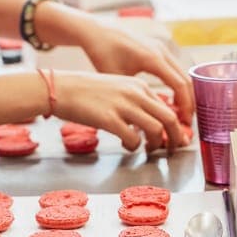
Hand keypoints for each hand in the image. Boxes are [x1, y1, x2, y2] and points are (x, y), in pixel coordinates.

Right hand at [55, 72, 182, 152]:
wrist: (60, 88)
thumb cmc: (85, 91)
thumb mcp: (116, 88)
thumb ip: (134, 101)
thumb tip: (147, 121)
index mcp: (139, 86)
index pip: (168, 107)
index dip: (175, 126)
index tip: (175, 138)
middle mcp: (135, 94)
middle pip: (169, 118)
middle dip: (176, 138)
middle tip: (173, 150)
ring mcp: (123, 106)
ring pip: (156, 129)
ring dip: (156, 144)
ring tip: (149, 150)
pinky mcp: (109, 119)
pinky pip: (133, 139)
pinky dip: (134, 147)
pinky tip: (126, 145)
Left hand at [78, 26, 193, 122]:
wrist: (97, 31)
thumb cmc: (103, 53)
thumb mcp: (116, 80)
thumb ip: (131, 99)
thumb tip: (140, 125)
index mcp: (153, 59)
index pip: (179, 85)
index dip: (185, 105)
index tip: (185, 122)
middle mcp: (161, 51)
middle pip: (186, 79)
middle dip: (189, 102)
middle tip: (187, 122)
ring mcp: (161, 48)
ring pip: (182, 74)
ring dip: (184, 94)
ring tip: (181, 114)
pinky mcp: (157, 49)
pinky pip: (174, 69)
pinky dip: (177, 85)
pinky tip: (171, 100)